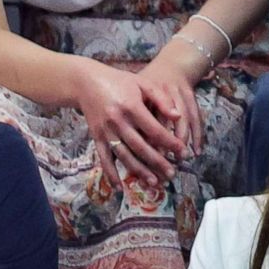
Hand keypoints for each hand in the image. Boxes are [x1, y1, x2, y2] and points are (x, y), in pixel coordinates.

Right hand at [72, 59, 185, 189]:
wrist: (86, 82)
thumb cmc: (119, 81)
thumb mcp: (142, 83)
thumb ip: (161, 99)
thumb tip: (178, 117)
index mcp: (131, 106)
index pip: (154, 130)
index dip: (169, 142)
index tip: (182, 152)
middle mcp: (118, 121)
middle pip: (141, 147)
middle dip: (157, 162)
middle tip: (172, 174)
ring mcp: (106, 131)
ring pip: (124, 155)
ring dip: (139, 171)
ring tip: (153, 182)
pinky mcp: (96, 137)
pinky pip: (104, 158)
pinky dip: (110, 174)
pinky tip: (119, 187)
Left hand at [135, 44, 205, 157]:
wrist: (172, 65)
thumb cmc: (148, 84)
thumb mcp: (137, 92)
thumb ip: (136, 114)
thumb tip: (134, 142)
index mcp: (148, 93)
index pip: (149, 120)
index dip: (150, 139)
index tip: (149, 156)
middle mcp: (165, 92)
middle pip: (167, 122)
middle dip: (169, 142)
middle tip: (166, 161)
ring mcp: (180, 94)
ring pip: (185, 119)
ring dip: (184, 141)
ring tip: (181, 158)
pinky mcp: (192, 97)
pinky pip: (197, 118)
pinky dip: (198, 136)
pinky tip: (197, 151)